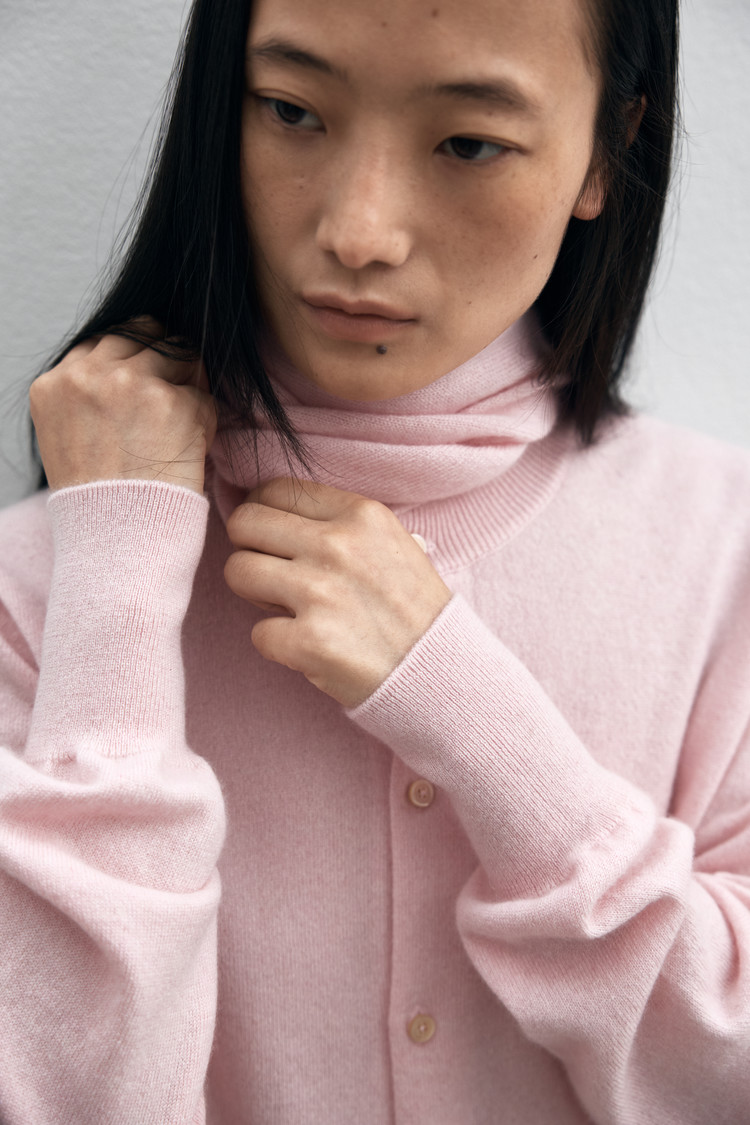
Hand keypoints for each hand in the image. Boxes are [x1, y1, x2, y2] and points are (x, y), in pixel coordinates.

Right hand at [29, 317, 216, 493]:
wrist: (117, 540)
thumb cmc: (99, 500)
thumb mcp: (67, 436)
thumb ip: (88, 394)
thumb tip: (131, 362)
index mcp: (55, 384)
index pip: (105, 341)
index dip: (131, 362)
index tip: (142, 391)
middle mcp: (88, 375)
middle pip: (144, 333)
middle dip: (161, 362)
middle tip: (167, 406)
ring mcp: (131, 383)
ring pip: (180, 353)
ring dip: (187, 385)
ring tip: (176, 429)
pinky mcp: (173, 402)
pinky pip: (205, 394)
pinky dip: (205, 421)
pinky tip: (188, 451)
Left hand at [224, 478, 452, 706]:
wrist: (442, 671)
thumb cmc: (414, 609)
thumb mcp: (393, 543)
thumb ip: (340, 523)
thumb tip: (271, 510)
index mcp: (361, 515)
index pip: (276, 490)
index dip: (262, 513)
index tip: (270, 537)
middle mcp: (339, 546)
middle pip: (245, 524)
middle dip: (249, 549)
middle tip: (272, 572)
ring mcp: (321, 593)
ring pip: (238, 571)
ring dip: (255, 594)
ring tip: (288, 608)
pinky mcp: (310, 642)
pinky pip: (256, 633)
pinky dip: (277, 644)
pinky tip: (308, 645)